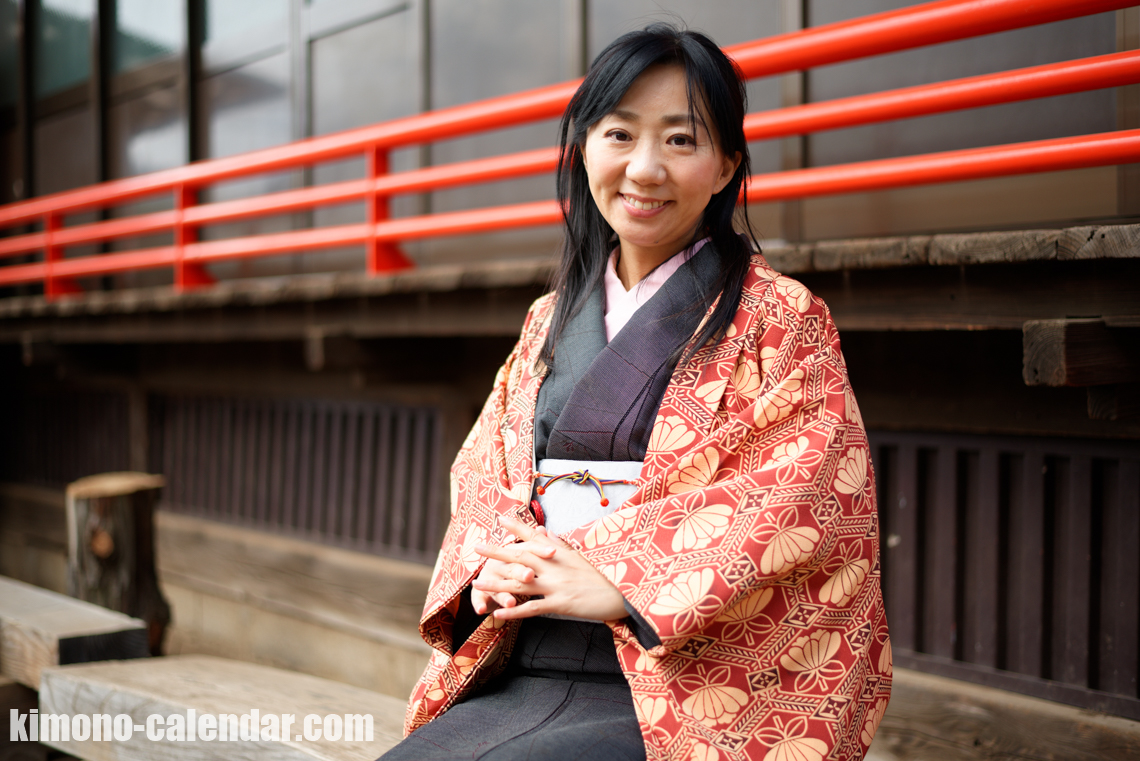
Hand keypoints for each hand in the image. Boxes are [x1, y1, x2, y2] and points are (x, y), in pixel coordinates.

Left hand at [472, 515, 626, 621]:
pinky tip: (499, 614)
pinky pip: (533, 608)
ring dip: (497, 584)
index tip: (500, 519)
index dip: (517, 528)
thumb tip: (547, 533)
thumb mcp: (584, 557)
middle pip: (521, 557)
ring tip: (477, 584)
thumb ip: (562, 546)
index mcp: (562, 553)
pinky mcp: (562, 604)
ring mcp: (558, 585)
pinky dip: (515, 611)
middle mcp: (556, 566)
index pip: (535, 537)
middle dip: (498, 552)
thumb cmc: (607, 575)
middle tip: (477, 547)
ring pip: (521, 583)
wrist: (625, 594)